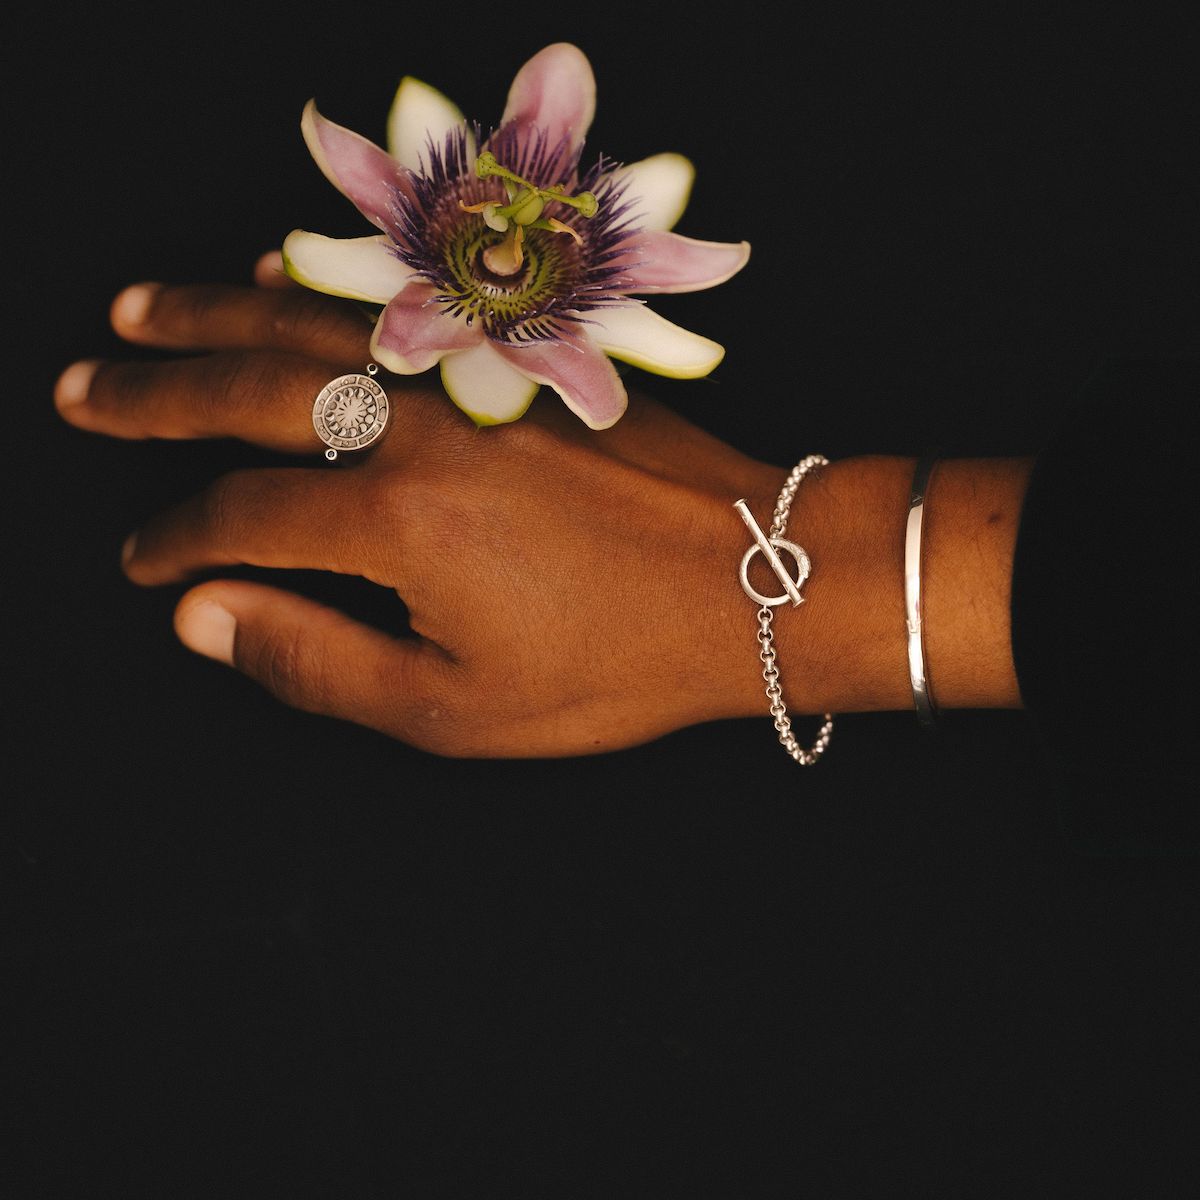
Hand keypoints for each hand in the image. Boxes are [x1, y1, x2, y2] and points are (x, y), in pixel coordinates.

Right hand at [54, 256, 797, 755]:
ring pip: (314, 325)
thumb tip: (202, 619)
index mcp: (396, 523)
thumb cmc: (615, 661)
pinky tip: (287, 275)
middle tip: (83, 391)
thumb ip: (316, 661)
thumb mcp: (458, 708)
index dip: (173, 542)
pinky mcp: (522, 357)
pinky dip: (332, 287)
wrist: (753, 580)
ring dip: (216, 311)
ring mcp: (472, 377)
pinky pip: (406, 305)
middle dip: (152, 393)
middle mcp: (419, 428)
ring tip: (143, 310)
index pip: (238, 518)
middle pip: (248, 389)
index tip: (142, 561)